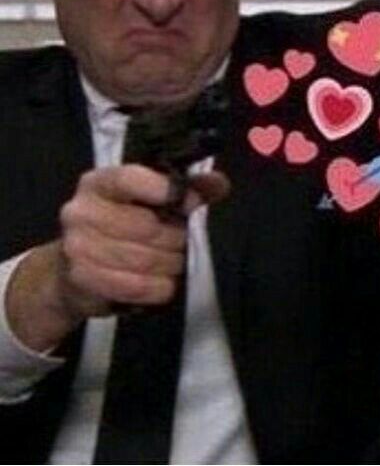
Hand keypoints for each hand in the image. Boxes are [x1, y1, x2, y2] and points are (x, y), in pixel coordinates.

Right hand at [6, 165, 228, 351]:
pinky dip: (158, 287)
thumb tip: (219, 183)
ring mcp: (77, 246)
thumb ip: (189, 186)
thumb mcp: (153, 199)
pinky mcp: (82, 279)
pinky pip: (135, 286)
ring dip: (169, 264)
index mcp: (99, 183)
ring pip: (144, 259)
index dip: (165, 190)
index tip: (188, 202)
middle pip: (146, 226)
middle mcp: (81, 211)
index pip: (130, 179)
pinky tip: (162, 281)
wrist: (75, 268)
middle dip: (175, 237)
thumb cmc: (123, 225)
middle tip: (182, 242)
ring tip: (173, 261)